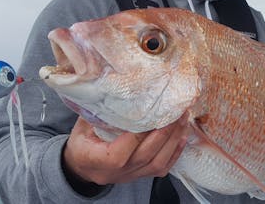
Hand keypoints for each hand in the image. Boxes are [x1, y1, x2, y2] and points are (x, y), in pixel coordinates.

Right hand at [63, 113, 189, 185]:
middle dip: (165, 132)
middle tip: (177, 111)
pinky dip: (175, 153)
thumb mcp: (81, 126)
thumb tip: (111, 87)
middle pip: (145, 156)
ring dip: (173, 141)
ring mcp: (129, 177)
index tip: (152, 115)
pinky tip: (182, 137)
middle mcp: (115, 172)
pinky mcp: (139, 177)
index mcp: (97, 160)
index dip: (137, 136)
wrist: (81, 167)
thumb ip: (97, 111)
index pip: (119, 153)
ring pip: (157, 163)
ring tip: (183, 120)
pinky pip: (161, 169)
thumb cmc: (80, 143)